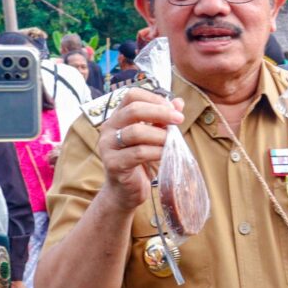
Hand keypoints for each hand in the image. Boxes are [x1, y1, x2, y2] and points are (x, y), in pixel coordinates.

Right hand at [96, 88, 182, 213]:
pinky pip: (138, 153)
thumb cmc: (139, 161)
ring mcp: (108, 146)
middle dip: (160, 113)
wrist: (125, 191)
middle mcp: (108, 128)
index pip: (132, 95)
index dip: (154, 98)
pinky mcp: (113, 164)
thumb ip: (163, 119)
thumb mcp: (153, 136)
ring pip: (136, 132)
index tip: (172, 109)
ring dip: (160, 135)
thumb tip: (179, 102)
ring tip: (172, 141)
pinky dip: (157, 151)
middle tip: (179, 120)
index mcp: (117, 117)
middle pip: (134, 110)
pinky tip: (165, 154)